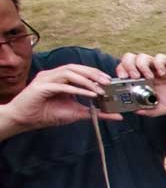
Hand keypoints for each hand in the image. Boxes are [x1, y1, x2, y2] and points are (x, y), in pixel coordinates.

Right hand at [0, 63, 115, 130]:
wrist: (25, 120)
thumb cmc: (48, 114)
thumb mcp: (77, 113)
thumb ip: (97, 113)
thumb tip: (117, 115)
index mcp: (60, 78)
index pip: (79, 70)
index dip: (94, 72)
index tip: (109, 80)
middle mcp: (52, 75)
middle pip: (74, 68)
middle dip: (92, 73)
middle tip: (108, 82)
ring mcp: (45, 79)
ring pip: (68, 73)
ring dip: (86, 80)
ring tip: (100, 89)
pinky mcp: (40, 87)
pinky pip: (60, 85)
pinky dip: (76, 89)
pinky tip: (88, 94)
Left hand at [116, 52, 165, 114]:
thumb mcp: (163, 109)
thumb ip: (150, 110)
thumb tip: (135, 111)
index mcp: (144, 82)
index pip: (126, 70)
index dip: (121, 71)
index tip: (122, 80)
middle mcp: (150, 73)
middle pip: (131, 59)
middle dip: (128, 66)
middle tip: (134, 77)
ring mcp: (160, 68)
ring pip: (143, 56)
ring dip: (142, 65)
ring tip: (149, 77)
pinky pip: (161, 58)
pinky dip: (158, 63)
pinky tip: (162, 74)